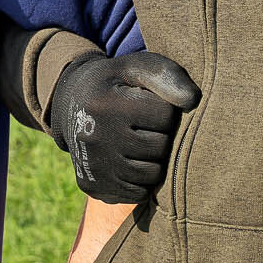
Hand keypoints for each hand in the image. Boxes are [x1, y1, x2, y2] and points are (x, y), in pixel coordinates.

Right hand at [47, 51, 198, 203]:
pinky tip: (129, 161)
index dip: (163, 108)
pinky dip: (140, 180)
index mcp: (105, 104)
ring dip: (153, 160)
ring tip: (139, 143)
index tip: (148, 103)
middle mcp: (94, 137)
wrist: (69, 104)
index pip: (164, 114)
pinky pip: (137, 194)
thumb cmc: (115, 84)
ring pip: (151, 175)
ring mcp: (92, 165)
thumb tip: (192, 101)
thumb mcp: (136, 68)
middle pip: (159, 147)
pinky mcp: (92, 186)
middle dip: (160, 135)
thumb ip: (167, 76)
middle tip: (144, 125)